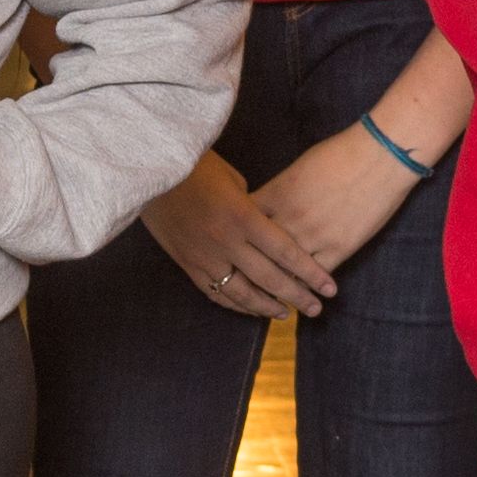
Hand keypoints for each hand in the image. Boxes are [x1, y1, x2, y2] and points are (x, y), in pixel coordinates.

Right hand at [140, 150, 337, 318]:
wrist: (146, 169)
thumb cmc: (193, 163)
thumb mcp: (232, 178)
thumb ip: (252, 205)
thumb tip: (264, 224)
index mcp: (243, 216)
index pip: (286, 252)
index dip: (310, 273)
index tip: (330, 288)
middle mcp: (227, 241)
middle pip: (270, 278)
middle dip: (297, 296)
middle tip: (316, 309)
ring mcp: (204, 256)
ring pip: (242, 293)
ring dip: (267, 307)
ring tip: (286, 314)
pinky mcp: (186, 263)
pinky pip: (215, 292)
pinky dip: (235, 304)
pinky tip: (250, 309)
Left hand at [246, 120, 416, 281]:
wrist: (381, 156)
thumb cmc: (341, 153)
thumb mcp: (299, 167)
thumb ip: (279, 191)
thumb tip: (268, 206)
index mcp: (276, 194)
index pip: (242, 223)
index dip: (237, 235)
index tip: (236, 244)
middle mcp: (289, 219)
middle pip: (257, 252)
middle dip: (248, 266)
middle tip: (242, 279)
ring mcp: (312, 236)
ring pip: (283, 271)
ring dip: (275, 283)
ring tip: (268, 295)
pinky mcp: (338, 249)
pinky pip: (313, 277)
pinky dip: (305, 286)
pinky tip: (301, 292)